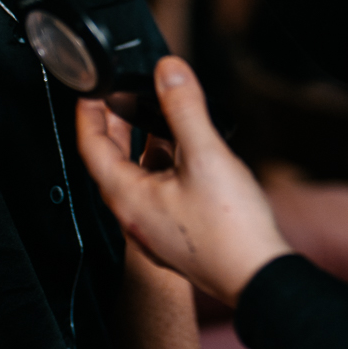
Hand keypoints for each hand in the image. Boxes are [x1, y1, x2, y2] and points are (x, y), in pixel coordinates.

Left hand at [76, 57, 290, 306]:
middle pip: (111, 162)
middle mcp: (135, 216)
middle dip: (113, 125)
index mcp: (128, 198)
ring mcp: (156, 227)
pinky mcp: (178, 233)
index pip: (92, 148)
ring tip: (152, 116)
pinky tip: (185, 153)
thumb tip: (167, 71)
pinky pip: (157, 190)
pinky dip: (161, 163)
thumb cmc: (230, 229)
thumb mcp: (205, 156)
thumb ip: (184, 108)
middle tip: (117, 96)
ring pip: (136, 176)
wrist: (258, 278)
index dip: (89, 114)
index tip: (91, 89)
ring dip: (140, 144)